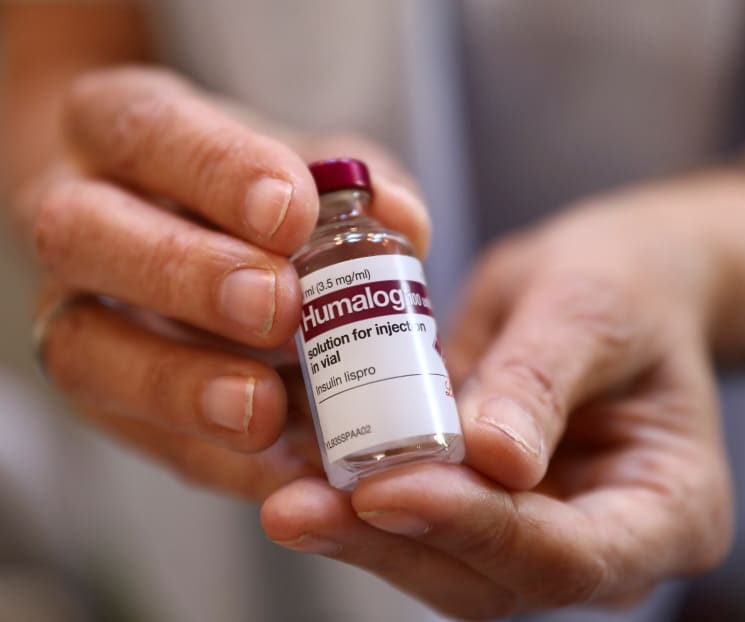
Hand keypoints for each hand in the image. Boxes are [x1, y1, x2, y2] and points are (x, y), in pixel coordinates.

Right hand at [14, 66, 428, 499]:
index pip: (151, 130)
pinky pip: (140, 435)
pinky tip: (280, 464)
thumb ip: (353, 189)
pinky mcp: (101, 395)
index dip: (218, 174)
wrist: (175, 234)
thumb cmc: (246, 192)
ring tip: (263, 409)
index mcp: (122, 128)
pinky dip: (213, 457)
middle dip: (186, 275)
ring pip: (85, 348)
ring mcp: (72, 310)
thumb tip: (402, 220)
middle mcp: (79, 215)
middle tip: (279, 307)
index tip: (292, 212)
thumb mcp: (302, 167)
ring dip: (180, 386)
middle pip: (85, 233)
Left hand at [259, 179, 744, 617]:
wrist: (608, 284)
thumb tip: (494, 458)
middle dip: (393, 541)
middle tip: (301, 505)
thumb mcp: (593, 308)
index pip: (572, 554)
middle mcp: (603, 544)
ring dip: (359, 532)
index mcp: (670, 508)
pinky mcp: (483, 509)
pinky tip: (302, 471)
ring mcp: (539, 535)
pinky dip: (358, 502)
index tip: (389, 486)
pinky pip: (418, 521)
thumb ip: (544, 379)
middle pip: (493, 579)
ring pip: (442, 564)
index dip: (477, 528)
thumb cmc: (624, 287)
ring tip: (287, 490)